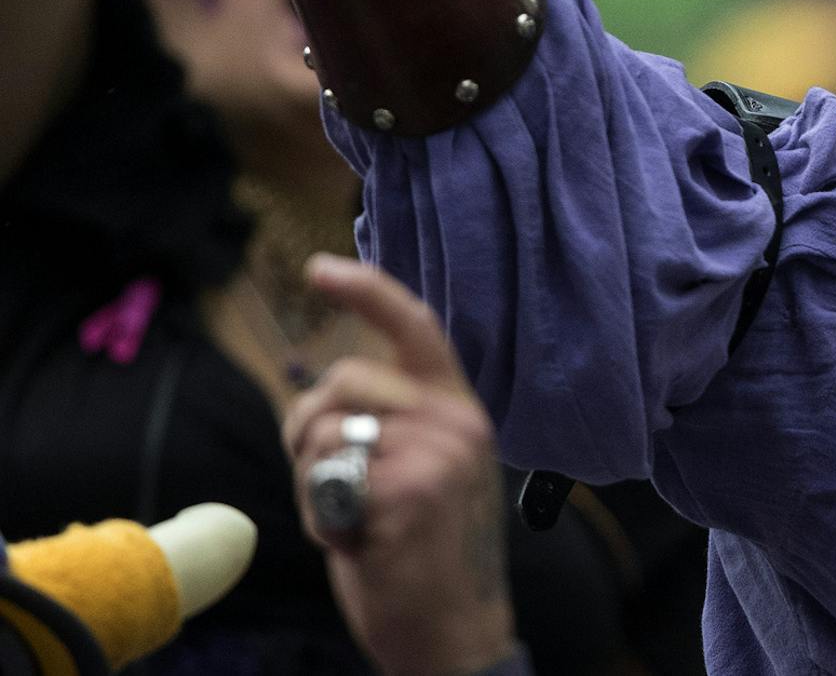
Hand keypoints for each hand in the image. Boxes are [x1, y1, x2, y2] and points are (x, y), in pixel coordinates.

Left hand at [284, 255, 518, 675]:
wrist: (456, 633)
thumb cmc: (425, 559)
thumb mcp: (423, 473)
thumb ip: (393, 426)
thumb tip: (326, 396)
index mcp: (460, 410)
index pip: (415, 327)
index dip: (366, 290)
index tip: (320, 268)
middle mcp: (457, 420)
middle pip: (341, 380)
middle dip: (308, 430)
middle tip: (330, 487)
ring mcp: (439, 453)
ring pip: (324, 430)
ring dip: (313, 483)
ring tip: (355, 521)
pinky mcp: (412, 491)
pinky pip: (325, 481)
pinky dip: (320, 518)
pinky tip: (358, 543)